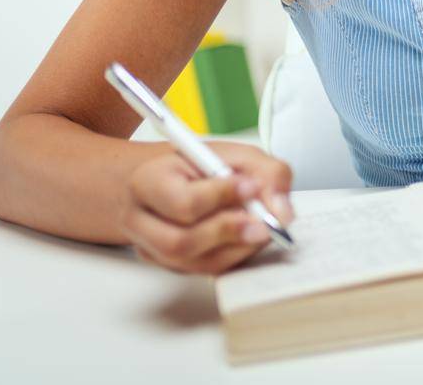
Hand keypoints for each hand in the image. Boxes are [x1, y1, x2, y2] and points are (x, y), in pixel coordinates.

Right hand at [120, 141, 294, 274]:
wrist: (166, 182)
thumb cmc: (198, 165)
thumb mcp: (235, 153)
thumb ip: (266, 172)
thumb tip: (281, 209)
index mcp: (148, 181)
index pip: (182, 201)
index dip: (221, 196)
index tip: (253, 186)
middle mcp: (140, 220)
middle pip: (180, 241)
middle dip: (229, 232)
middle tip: (264, 223)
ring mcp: (152, 249)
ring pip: (193, 263)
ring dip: (236, 248)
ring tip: (262, 230)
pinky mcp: (168, 265)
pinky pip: (203, 270)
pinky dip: (233, 257)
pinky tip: (249, 239)